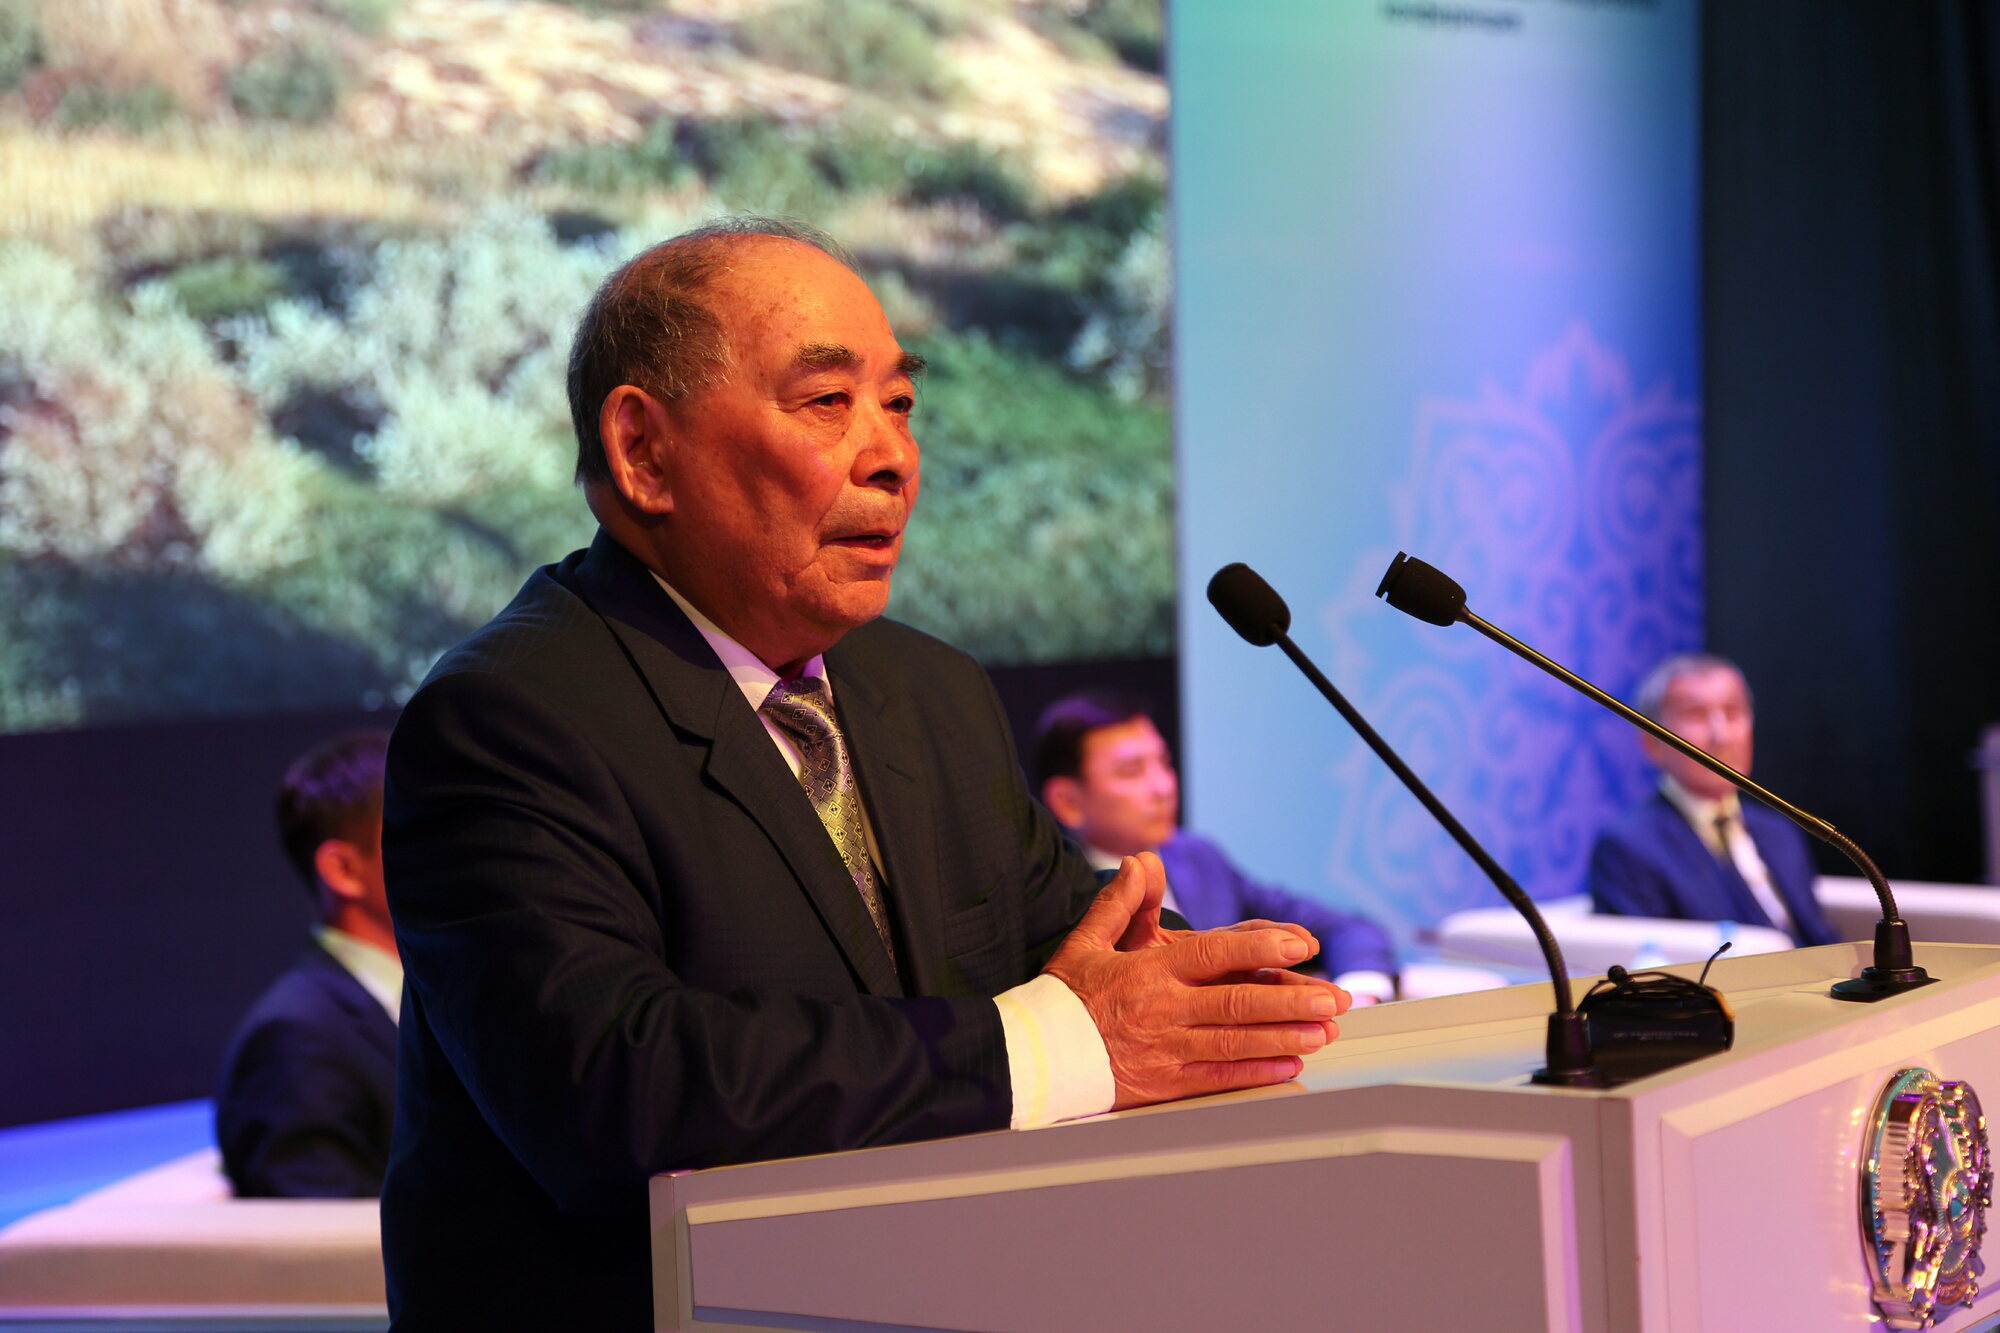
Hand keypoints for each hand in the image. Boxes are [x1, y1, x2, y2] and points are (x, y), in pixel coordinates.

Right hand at [1043, 854, 1351, 1110]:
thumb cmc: (1065, 999)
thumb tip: (1141, 861)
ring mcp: (1167, 1049)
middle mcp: (1163, 1010)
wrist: (1034, 1057)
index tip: (1301, 944)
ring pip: (1236, 1043)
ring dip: (1284, 1037)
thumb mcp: (1087, 942)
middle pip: (1237, 1003)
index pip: (1214, 955)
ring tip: (1323, 1032)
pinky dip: (1256, 1071)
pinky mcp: (1166, 1082)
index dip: (1261, 948)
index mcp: (1150, 971)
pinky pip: (1219, 1077)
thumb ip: (1120, 902)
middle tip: (1333, 998)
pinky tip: (1287, 1063)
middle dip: (1291, 1000)